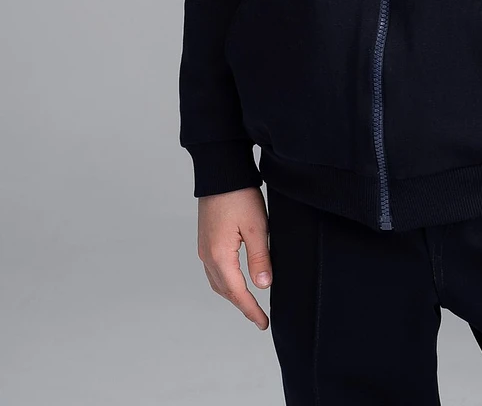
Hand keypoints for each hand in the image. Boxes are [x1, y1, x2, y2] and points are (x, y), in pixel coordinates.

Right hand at [197, 185, 271, 329]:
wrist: (220, 172)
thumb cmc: (239, 195)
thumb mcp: (257, 227)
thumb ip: (260, 258)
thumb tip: (263, 286)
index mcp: (220, 256)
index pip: (237, 293)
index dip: (251, 310)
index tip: (263, 323)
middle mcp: (207, 256)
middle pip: (225, 291)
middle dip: (242, 305)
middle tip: (259, 317)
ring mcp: (204, 248)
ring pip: (217, 282)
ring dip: (233, 295)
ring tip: (250, 303)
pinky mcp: (206, 240)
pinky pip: (214, 270)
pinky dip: (225, 282)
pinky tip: (236, 280)